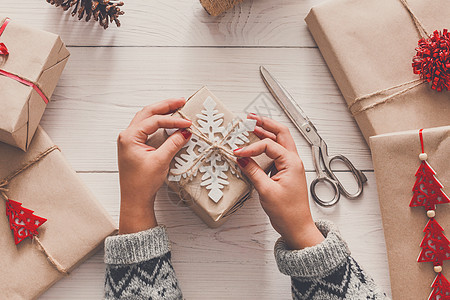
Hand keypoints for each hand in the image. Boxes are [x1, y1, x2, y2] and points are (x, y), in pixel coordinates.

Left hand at [117, 98, 191, 233]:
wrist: (134, 200)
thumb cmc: (141, 184)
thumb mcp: (160, 161)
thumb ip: (173, 143)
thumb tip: (184, 132)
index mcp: (129, 137)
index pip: (154, 121)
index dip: (173, 120)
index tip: (187, 123)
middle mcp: (127, 136)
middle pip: (147, 113)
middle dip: (165, 106)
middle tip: (181, 101)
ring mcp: (130, 140)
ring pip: (146, 118)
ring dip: (161, 112)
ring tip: (176, 107)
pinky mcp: (135, 146)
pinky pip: (147, 128)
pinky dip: (158, 122)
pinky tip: (168, 121)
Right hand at [234, 114, 323, 249]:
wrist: (297, 227)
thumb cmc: (288, 213)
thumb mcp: (266, 191)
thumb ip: (253, 172)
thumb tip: (242, 159)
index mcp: (292, 162)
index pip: (269, 145)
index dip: (251, 146)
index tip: (238, 152)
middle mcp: (293, 161)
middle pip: (280, 133)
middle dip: (265, 123)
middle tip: (250, 117)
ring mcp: (290, 166)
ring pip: (279, 142)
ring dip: (266, 133)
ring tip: (252, 126)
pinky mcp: (285, 172)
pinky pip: (276, 153)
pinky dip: (266, 146)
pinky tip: (256, 146)